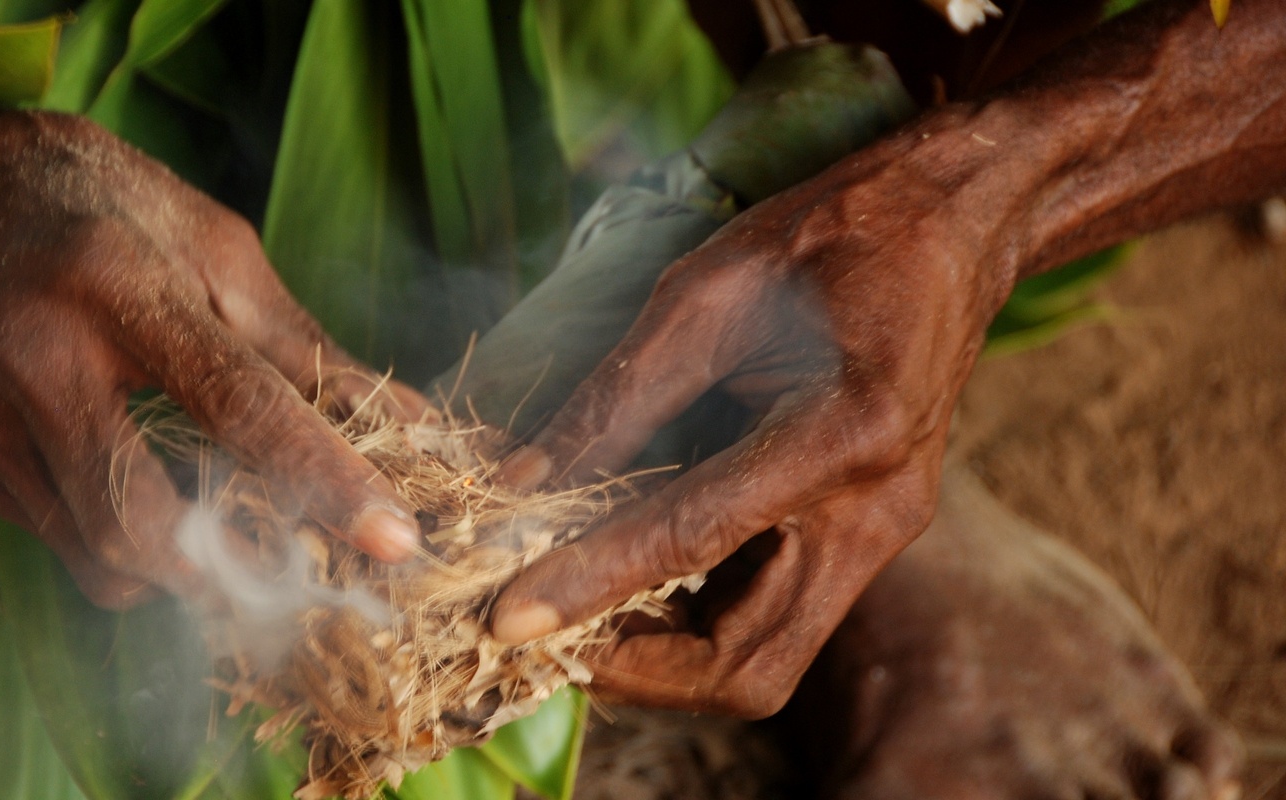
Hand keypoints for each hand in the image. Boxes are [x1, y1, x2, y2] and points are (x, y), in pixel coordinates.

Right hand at [0, 111, 427, 605]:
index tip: (396, 538)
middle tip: (301, 564)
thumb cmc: (87, 205)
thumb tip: (408, 420)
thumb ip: (302, 343)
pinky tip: (160, 507)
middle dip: (236, 569)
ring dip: (186, 574)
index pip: (238, 404)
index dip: (323, 479)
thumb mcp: (207, 242)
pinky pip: (62, 545)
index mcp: (116, 283)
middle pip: (143, 520)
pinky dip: (130, 552)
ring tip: (238, 541)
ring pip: (100, 556)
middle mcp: (38, 358)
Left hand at [489, 136, 1011, 716]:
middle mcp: (876, 512)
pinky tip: (633, 575)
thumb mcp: (707, 292)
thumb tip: (519, 484)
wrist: (955, 222)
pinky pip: (775, 618)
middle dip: (635, 668)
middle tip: (541, 629)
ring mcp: (881, 537)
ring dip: (661, 658)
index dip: (591, 583)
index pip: (694, 540)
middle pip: (748, 662)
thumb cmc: (832, 234)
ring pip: (763, 660)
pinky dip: (694, 619)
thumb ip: (616, 398)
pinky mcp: (868, 539)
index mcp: (846, 432)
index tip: (504, 620)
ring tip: (575, 607)